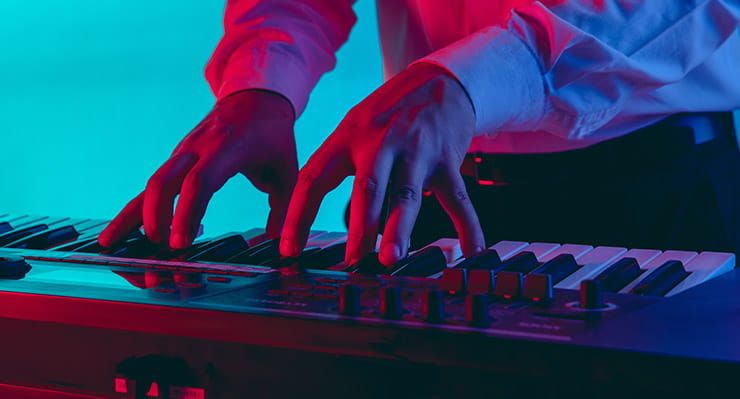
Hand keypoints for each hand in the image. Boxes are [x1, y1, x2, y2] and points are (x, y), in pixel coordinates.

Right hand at [99, 90, 297, 248]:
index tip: (181, 242)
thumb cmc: (272, 135)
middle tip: (162, 251)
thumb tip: (279, 242)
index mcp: (227, 149)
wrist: (254, 97)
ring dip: (136, 217)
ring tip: (119, 248)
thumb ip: (284, 206)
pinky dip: (134, 210)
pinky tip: (117, 234)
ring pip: (151, 184)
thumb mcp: (288, 168)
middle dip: (157, 219)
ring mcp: (182, 153)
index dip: (188, 212)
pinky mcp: (176, 160)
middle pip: (164, 182)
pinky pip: (151, 186)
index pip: (200, 182)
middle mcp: (197, 149)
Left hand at [280, 63, 484, 266]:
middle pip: (366, 189)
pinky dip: (467, 226)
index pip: (314, 178)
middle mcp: (380, 143)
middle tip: (352, 261)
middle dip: (359, 227)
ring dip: (398, 228)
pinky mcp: (447, 159)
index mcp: (347, 138)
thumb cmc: (387, 114)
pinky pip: (457, 198)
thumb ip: (336, 166)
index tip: (289, 249)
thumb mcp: (354, 128)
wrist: (438, 81)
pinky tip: (471, 251)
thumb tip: (307, 215)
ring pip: (406, 195)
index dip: (299, 214)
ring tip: (391, 258)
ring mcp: (416, 151)